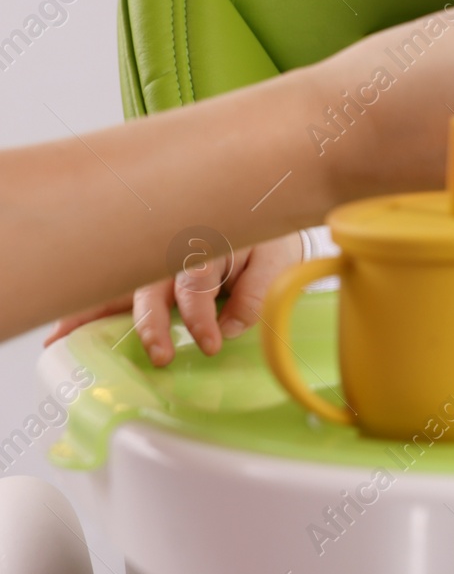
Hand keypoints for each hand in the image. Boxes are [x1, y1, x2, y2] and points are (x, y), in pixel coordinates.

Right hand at [45, 233, 303, 365]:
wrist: (261, 218)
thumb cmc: (266, 244)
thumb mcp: (274, 264)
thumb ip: (255, 294)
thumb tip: (230, 328)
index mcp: (208, 246)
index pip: (197, 284)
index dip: (201, 318)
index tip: (211, 344)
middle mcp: (173, 254)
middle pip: (153, 290)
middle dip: (153, 325)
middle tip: (160, 356)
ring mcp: (153, 265)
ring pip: (120, 291)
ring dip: (92, 316)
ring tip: (62, 340)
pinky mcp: (145, 277)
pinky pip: (112, 294)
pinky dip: (86, 311)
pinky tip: (60, 332)